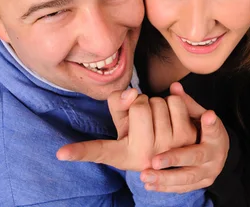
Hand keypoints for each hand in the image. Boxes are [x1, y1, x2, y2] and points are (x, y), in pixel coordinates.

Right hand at [56, 88, 197, 170]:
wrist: (177, 147)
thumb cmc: (142, 132)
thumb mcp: (124, 121)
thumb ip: (119, 103)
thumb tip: (132, 93)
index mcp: (123, 154)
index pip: (97, 150)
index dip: (78, 152)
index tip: (60, 153)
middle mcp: (145, 155)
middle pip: (140, 105)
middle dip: (142, 102)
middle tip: (144, 117)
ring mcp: (168, 150)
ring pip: (159, 102)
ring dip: (159, 102)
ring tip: (158, 118)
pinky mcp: (188, 139)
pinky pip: (176, 101)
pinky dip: (173, 99)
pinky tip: (171, 114)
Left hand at [139, 82, 229, 192]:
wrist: (216, 153)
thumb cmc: (202, 129)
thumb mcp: (198, 115)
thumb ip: (186, 103)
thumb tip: (175, 86)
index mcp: (216, 137)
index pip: (214, 130)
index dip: (211, 125)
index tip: (207, 115)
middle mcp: (214, 156)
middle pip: (195, 157)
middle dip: (174, 159)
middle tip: (154, 160)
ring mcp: (207, 172)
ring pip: (186, 178)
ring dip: (165, 178)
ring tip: (145, 176)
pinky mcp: (199, 184)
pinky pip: (181, 188)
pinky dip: (165, 187)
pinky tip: (149, 185)